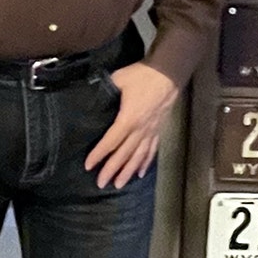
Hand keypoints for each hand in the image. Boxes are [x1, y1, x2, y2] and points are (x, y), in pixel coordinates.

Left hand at [84, 62, 179, 189]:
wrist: (168, 73)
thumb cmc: (142, 75)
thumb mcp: (118, 79)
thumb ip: (104, 90)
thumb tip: (89, 96)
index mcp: (129, 119)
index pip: (111, 141)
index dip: (99, 154)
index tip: (88, 165)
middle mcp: (140, 129)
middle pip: (124, 154)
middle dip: (112, 170)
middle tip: (101, 184)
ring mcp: (151, 131)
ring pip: (138, 156)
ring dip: (128, 171)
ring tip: (119, 184)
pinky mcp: (159, 129)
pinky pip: (151, 150)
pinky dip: (145, 163)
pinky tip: (141, 173)